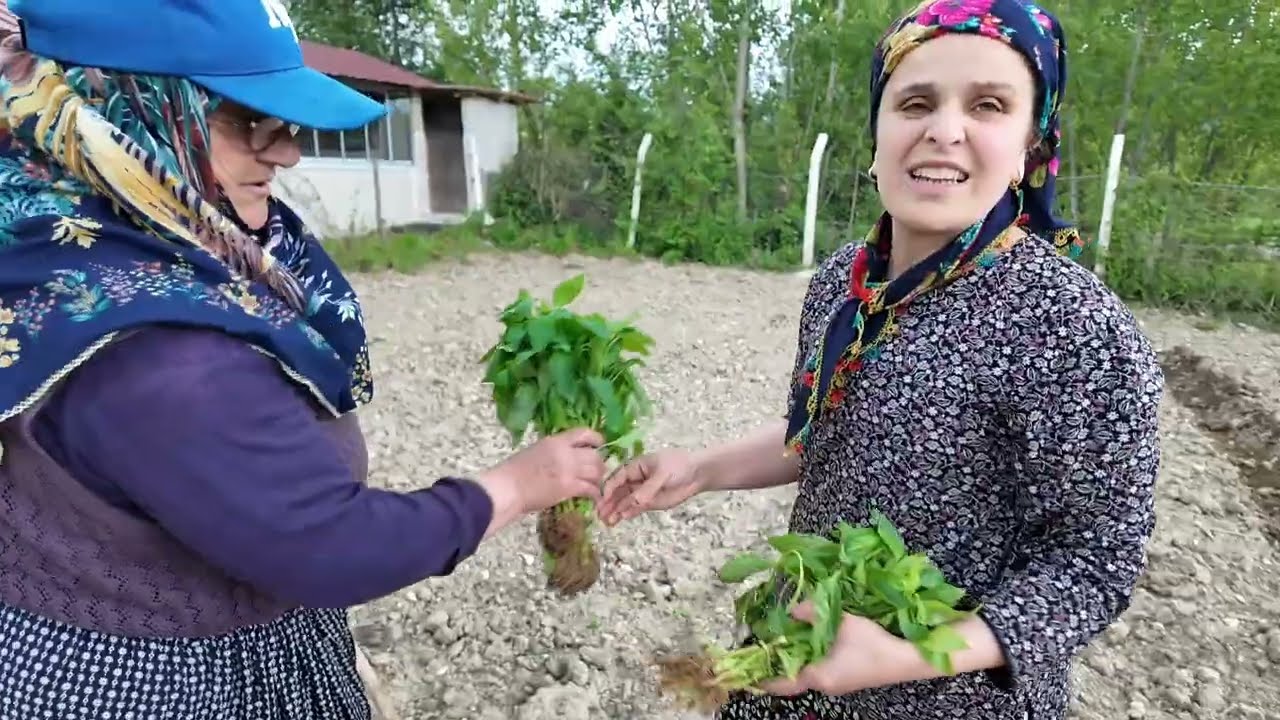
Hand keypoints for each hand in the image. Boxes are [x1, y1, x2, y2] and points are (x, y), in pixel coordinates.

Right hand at [477, 428, 605, 522]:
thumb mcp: (536, 451)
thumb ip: (554, 451)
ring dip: (598, 478)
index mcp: (555, 441)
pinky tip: (594, 497)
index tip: (600, 444)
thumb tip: (566, 457)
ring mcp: (569, 470)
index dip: (596, 438)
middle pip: (594, 455)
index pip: (583, 433)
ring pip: (596, 471)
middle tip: (597, 471)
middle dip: (599, 463)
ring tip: (596, 484)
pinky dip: (595, 493)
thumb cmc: (514, 471)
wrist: (508, 488)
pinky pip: (590, 489)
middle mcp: (566, 453)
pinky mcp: (569, 488)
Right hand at [597, 449, 704, 525]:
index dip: (609, 488)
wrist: (697, 474)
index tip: (603, 499)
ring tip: (606, 521)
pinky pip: (634, 508)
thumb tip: (634, 502)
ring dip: (615, 511)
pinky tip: (619, 519)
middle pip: (618, 492)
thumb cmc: (679, 466)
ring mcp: (641, 492)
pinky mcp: (649, 503)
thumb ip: (648, 489)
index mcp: (635, 467)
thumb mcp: (663, 475)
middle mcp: (635, 480)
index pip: (618, 477)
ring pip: (624, 502)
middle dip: (608, 503)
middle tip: (599, 514)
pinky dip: (627, 514)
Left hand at [759, 601, 927, 696]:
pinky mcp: (848, 678)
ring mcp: (837, 683)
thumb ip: (813, 614)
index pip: (783, 683)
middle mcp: (825, 685)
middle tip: (766, 647)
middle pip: (794, 678)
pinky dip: (811, 658)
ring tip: (785, 640)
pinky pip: (821, 670)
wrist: (907, 660)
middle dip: (779, 664)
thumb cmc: (873, 644)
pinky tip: (812, 640)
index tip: (748, 675)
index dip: (764, 679)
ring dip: (797, 658)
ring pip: (809, 673)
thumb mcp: (842, 623)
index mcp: (818, 676)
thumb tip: (793, 609)